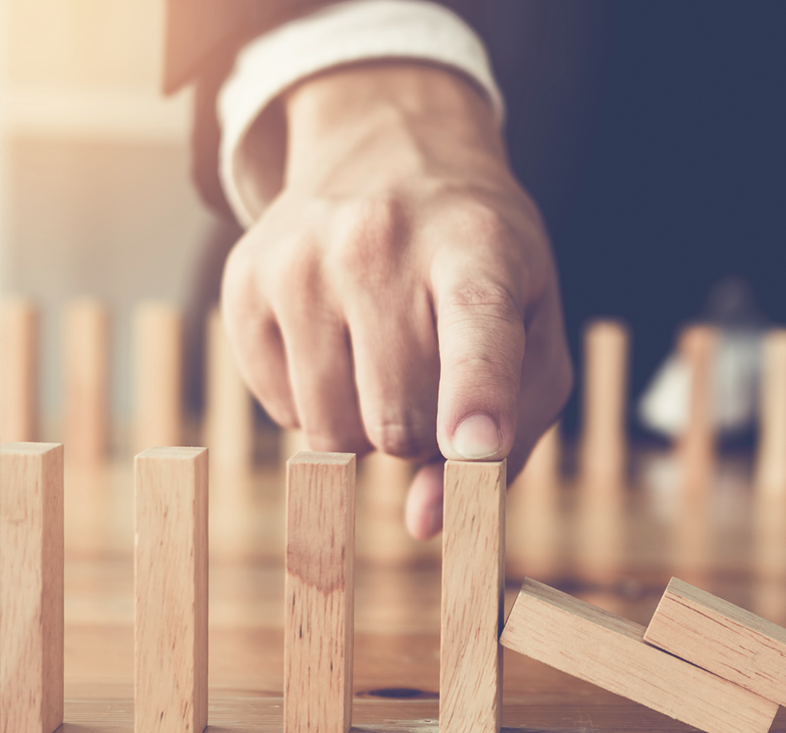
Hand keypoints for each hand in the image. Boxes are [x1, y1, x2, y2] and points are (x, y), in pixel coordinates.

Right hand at [221, 63, 571, 537]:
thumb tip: (427, 522)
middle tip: (434, 384)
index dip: (475, 397)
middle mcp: (381, 241)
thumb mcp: (533, 330)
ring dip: (369, 429)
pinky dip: (318, 407)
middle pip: (398, 418)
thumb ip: (510, 436)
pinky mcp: (243, 282)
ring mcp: (301, 258)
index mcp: (477, 248)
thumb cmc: (484, 265)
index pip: (474, 331)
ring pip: (332, 431)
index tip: (475, 447)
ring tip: (389, 361)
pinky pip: (280, 411)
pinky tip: (341, 347)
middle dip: (423, 438)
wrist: (390, 149)